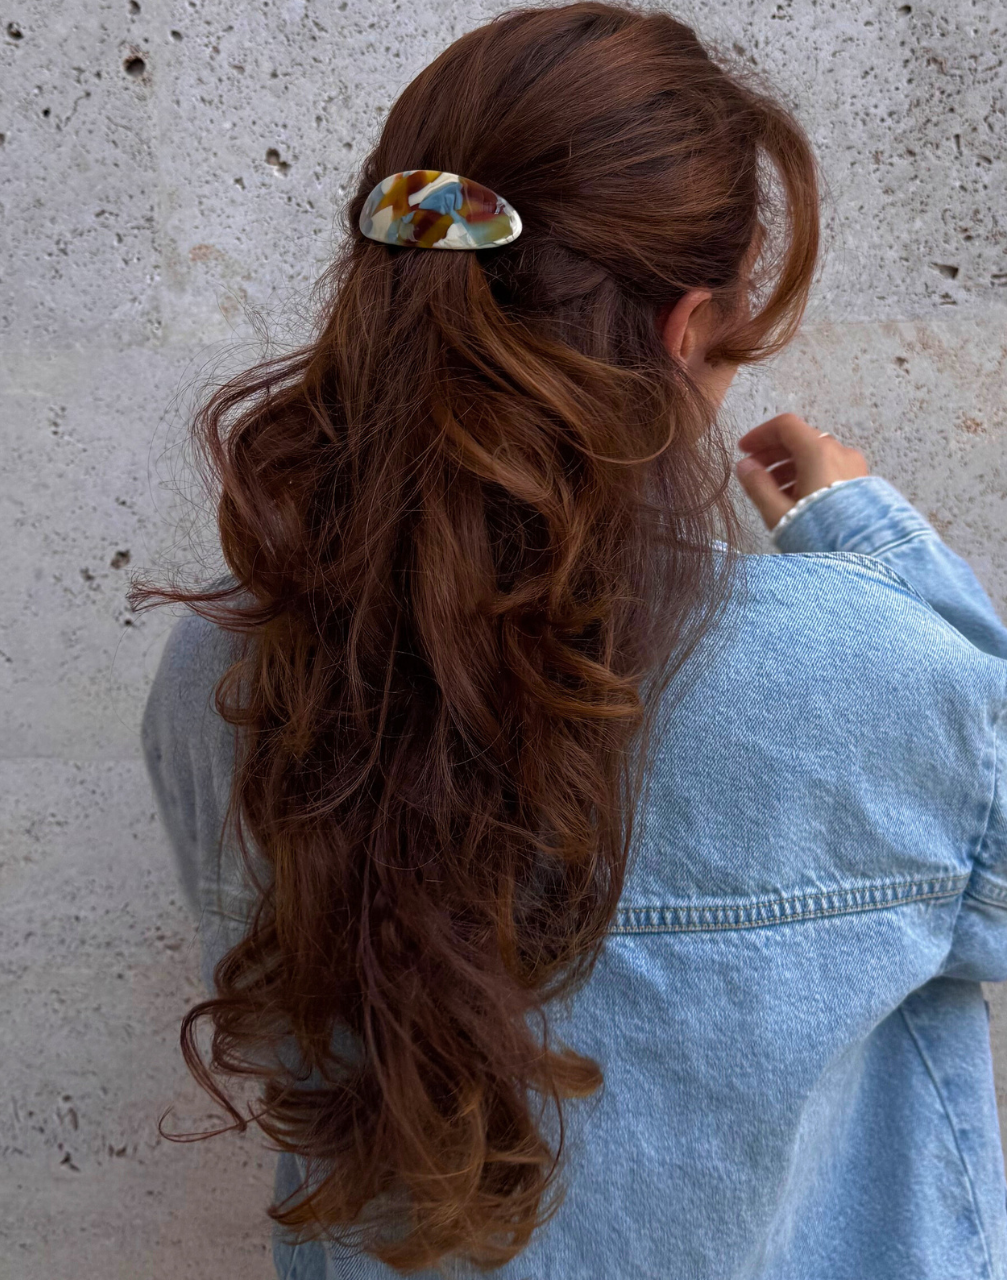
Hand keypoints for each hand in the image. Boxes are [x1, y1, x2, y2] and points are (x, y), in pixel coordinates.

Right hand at [734, 413, 870, 532]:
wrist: (864, 556)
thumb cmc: (820, 534)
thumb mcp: (778, 512)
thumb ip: (757, 485)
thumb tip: (745, 467)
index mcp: (818, 452)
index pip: (785, 426)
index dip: (760, 434)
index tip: (745, 449)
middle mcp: (839, 452)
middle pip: (801, 439)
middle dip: (773, 452)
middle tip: (754, 470)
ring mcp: (854, 466)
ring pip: (816, 454)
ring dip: (790, 465)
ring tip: (773, 490)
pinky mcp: (862, 482)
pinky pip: (830, 468)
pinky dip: (809, 473)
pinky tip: (797, 497)